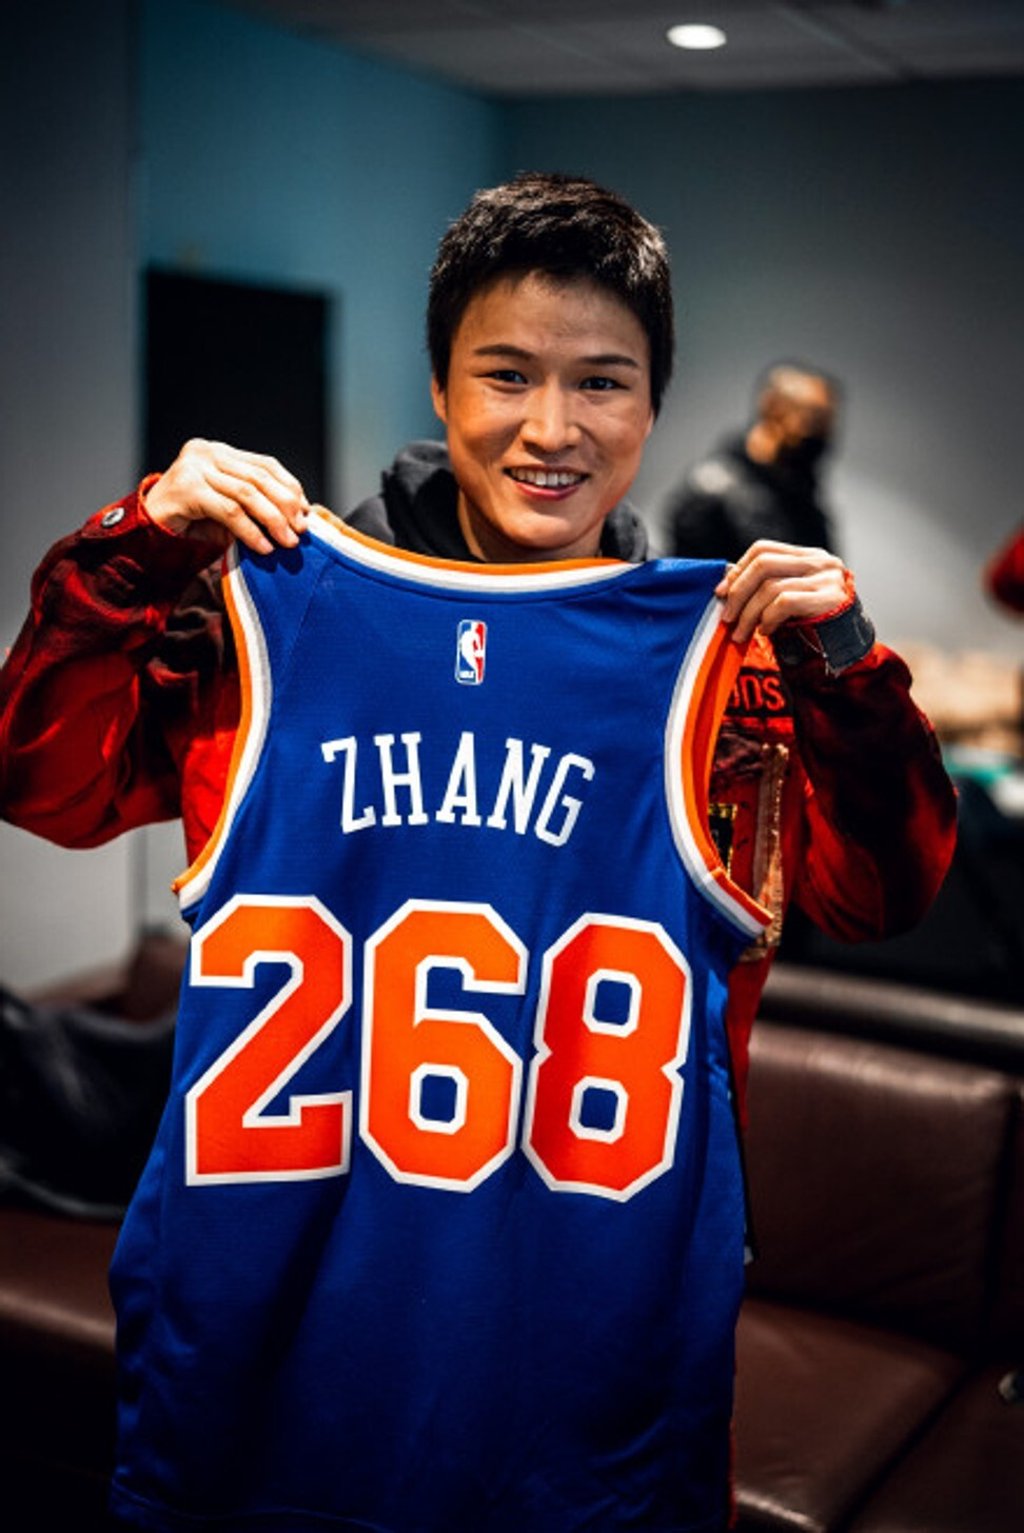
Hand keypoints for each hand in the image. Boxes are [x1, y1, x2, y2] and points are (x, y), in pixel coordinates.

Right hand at [144, 438, 309, 553]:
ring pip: (247, 493)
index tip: (306, 512)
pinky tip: (263, 547)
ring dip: (272, 520)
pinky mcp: (187, 488)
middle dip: (285, 506)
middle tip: (300, 530)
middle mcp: (206, 452)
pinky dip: (250, 531)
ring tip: (286, 542)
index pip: (265, 464)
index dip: (289, 487)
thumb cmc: (189, 522)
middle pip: (260, 477)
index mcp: (219, 452)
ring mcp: (194, 467)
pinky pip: (230, 511)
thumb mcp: (227, 509)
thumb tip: (296, 518)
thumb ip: (254, 506)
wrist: (146, 531)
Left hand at [716, 540, 848, 642]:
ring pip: (770, 586)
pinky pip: (784, 602)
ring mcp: (828, 579)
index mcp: (808, 556)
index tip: (720, 593)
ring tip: (742, 633)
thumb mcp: (785, 600)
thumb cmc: (811, 628)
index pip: (763, 549)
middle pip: (764, 563)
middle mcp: (820, 562)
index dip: (738, 570)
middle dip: (738, 592)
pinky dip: (768, 618)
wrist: (847, 655)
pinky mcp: (830, 599)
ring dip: (749, 613)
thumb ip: (764, 587)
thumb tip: (725, 585)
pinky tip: (765, 631)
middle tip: (727, 617)